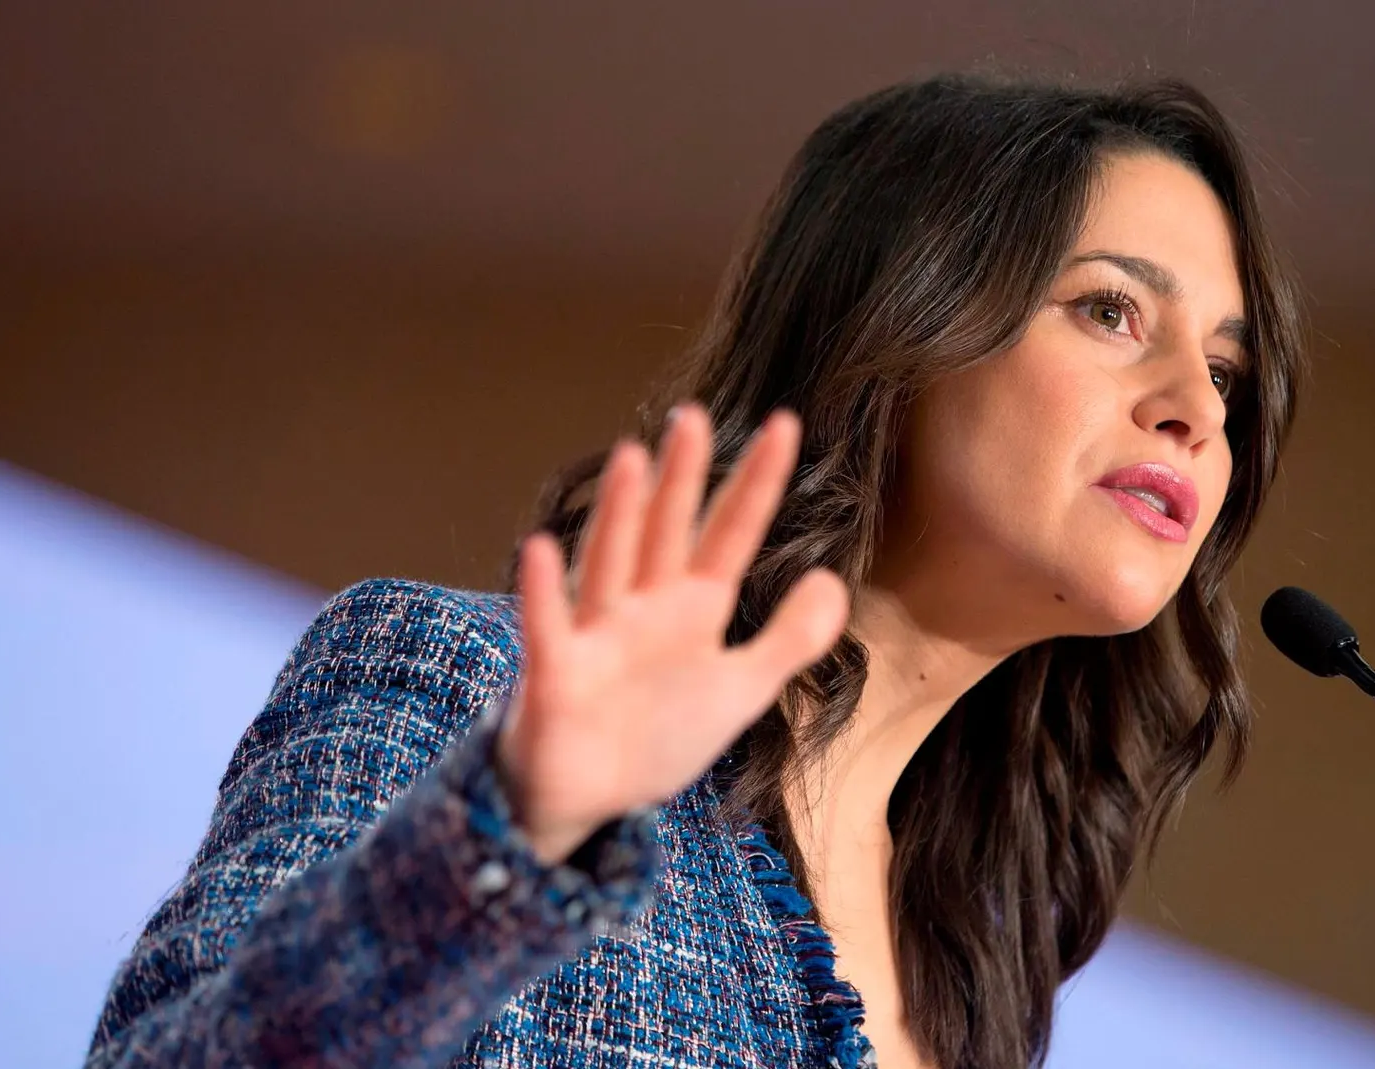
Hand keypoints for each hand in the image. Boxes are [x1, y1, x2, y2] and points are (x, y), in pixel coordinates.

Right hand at [498, 406, 848, 863]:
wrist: (590, 800)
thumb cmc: (658, 735)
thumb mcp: (741, 690)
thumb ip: (790, 639)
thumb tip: (833, 580)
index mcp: (694, 608)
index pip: (732, 533)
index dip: (757, 483)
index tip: (784, 424)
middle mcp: (645, 606)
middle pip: (668, 531)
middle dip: (682, 478)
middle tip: (694, 417)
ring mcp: (598, 635)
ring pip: (611, 562)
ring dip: (621, 514)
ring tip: (632, 456)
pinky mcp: (557, 673)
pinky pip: (549, 628)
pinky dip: (543, 592)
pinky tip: (541, 549)